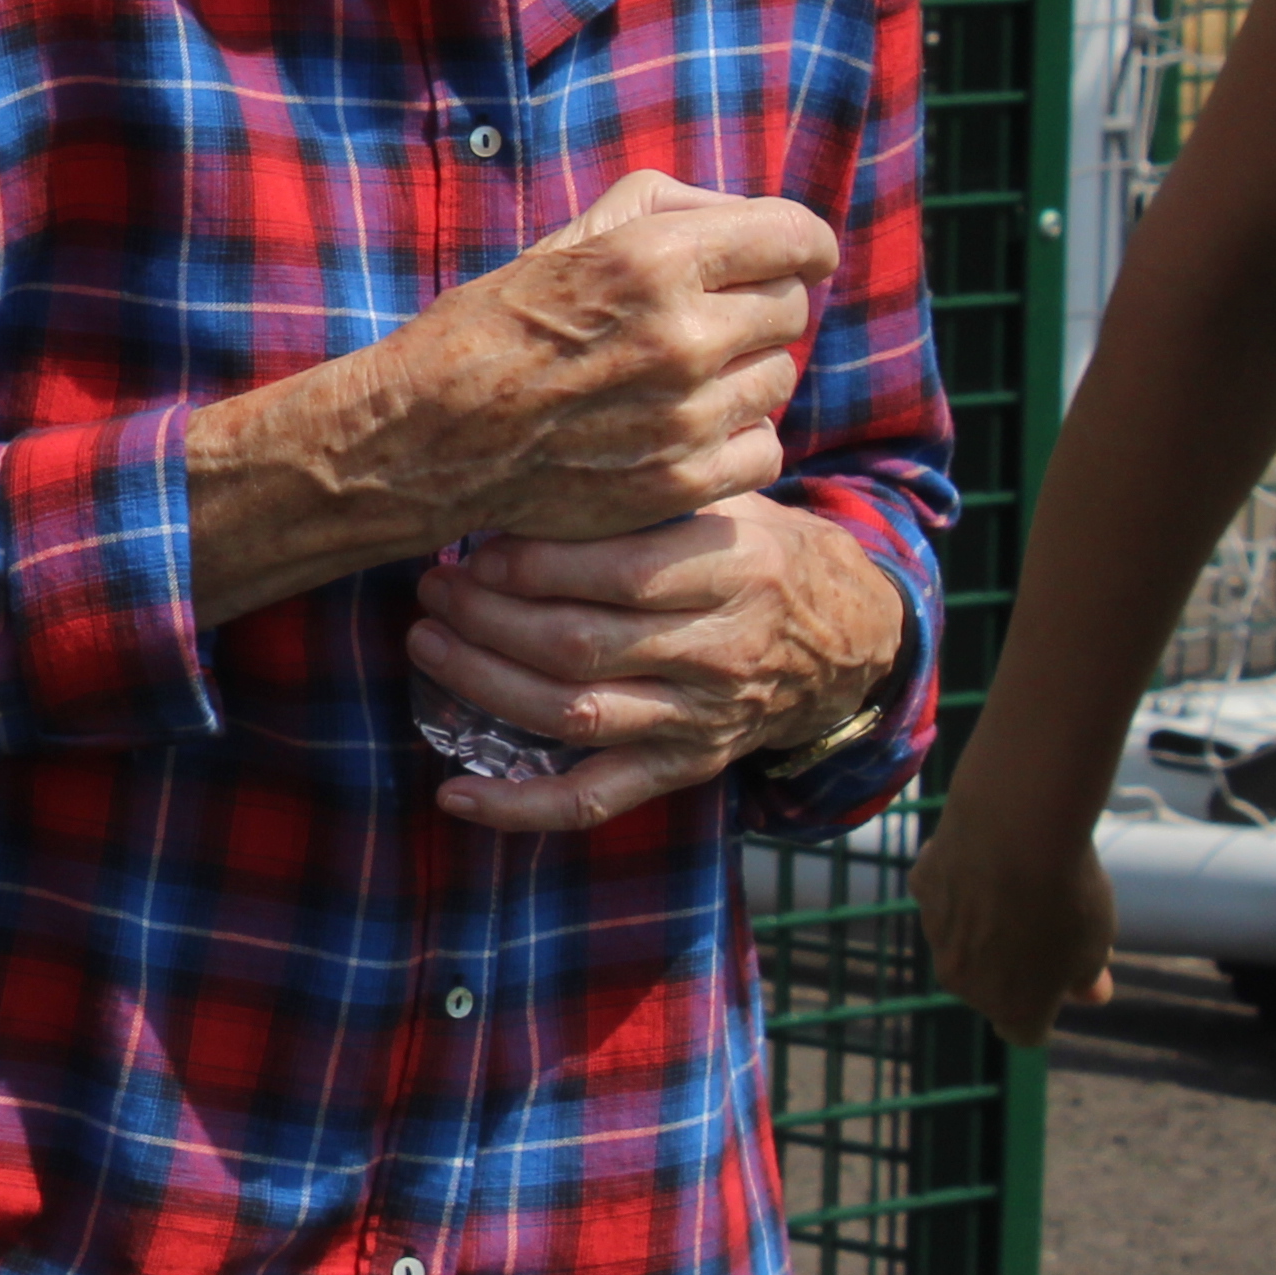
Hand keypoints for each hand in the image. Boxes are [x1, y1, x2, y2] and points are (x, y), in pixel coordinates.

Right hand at [369, 170, 833, 547]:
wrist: (428, 436)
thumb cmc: (494, 326)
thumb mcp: (568, 238)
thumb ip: (664, 207)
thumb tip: (744, 218)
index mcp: (654, 259)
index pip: (794, 236)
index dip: (805, 242)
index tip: (800, 254)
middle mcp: (682, 335)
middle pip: (790, 306)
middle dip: (759, 303)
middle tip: (711, 318)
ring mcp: (686, 416)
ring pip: (779, 376)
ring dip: (745, 371)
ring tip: (682, 377)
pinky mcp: (682, 482)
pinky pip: (765, 447)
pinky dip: (738, 436)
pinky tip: (688, 427)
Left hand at [405, 493, 906, 830]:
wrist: (845, 636)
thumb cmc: (758, 549)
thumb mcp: (730, 501)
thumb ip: (652, 489)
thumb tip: (532, 468)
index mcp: (732, 571)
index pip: (621, 573)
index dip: (534, 565)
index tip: (475, 548)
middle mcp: (717, 651)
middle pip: (580, 645)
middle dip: (488, 618)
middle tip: (434, 587)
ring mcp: (697, 719)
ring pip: (573, 715)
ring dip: (485, 684)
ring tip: (429, 643)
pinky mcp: (680, 768)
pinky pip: (594, 799)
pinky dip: (520, 806)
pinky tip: (454, 795)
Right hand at [914, 791, 1121, 1043]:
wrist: (1016, 827)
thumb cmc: (1068, 894)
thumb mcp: (1095, 941)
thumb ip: (1085, 975)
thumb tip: (1090, 994)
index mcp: (1013, 1009)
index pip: (1024, 1032)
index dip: (1044, 1006)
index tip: (1061, 977)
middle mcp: (965, 983)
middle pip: (988, 986)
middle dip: (1010, 965)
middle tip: (1047, 923)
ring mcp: (937, 935)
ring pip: (963, 939)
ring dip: (985, 924)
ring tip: (1019, 881)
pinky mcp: (922, 890)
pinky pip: (947, 895)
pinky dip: (964, 883)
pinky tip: (989, 855)